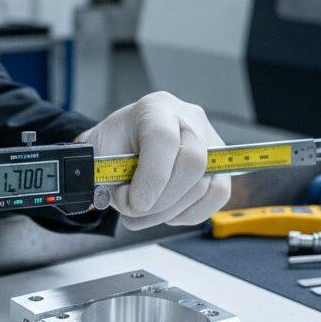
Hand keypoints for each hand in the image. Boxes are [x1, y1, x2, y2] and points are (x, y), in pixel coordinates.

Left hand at [78, 92, 229, 230]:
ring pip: (205, 184)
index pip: (163, 138)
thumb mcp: (100, 153)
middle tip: (135, 210)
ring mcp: (209, 140)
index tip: (135, 202)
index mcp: (155, 107)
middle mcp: (189, 119)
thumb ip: (109, 177)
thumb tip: (131, 203)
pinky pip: (217, 195)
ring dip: (169, 212)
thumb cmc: (114, 144)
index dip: (151, 177)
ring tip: (142, 214)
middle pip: (192, 162)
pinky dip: (190, 213)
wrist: (126, 143)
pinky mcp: (220, 164)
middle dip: (162, 199)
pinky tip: (166, 212)